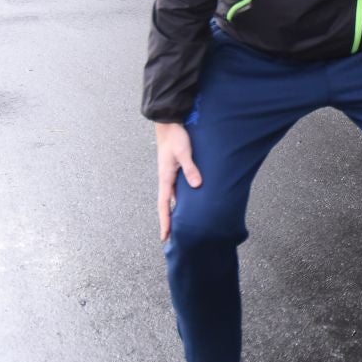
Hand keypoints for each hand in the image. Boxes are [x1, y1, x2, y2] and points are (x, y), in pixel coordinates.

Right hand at [155, 121, 201, 241]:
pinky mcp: (174, 170)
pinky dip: (179, 199)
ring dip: (173, 211)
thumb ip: (190, 169)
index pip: (164, 205)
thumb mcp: (184, 153)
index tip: (165, 236)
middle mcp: (166, 179)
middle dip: (168, 221)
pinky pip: (176, 189)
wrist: (169, 124)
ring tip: (178, 224)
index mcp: (165, 178)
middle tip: (171, 237)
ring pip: (171, 198)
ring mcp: (170, 175)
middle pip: (166, 205)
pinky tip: (186, 203)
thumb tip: (196, 185)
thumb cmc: (176, 138)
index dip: (165, 221)